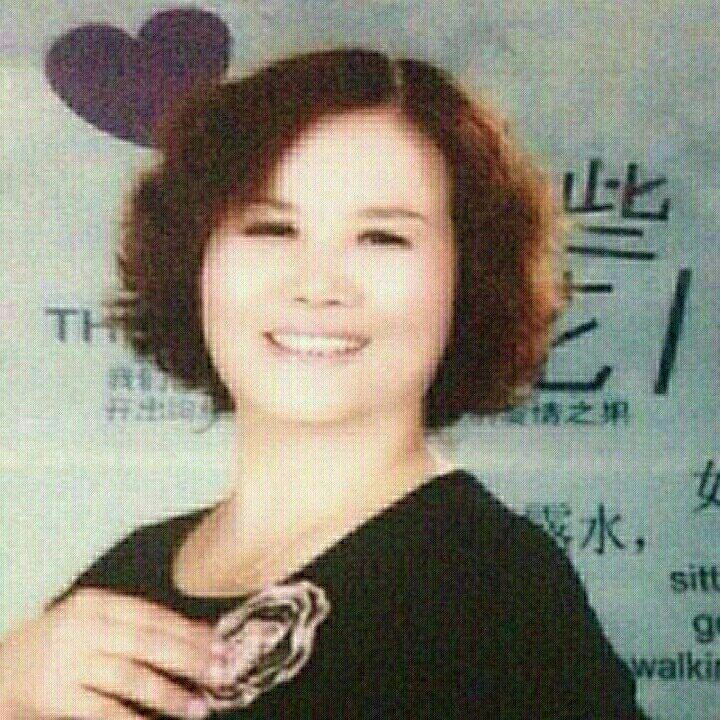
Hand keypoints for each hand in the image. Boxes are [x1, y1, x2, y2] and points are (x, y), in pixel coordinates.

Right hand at [0, 588, 215, 718]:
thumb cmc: (56, 648)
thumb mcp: (90, 624)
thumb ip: (132, 627)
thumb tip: (193, 638)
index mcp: (97, 604)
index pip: (153, 616)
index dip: (189, 631)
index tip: (220, 644)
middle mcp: (84, 627)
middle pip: (148, 642)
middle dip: (189, 659)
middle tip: (221, 673)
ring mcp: (68, 661)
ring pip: (131, 676)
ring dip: (169, 694)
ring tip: (198, 707)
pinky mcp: (54, 695)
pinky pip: (103, 709)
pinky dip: (132, 719)